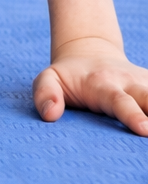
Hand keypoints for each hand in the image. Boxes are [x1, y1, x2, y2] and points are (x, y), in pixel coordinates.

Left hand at [35, 0, 147, 134]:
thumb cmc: (68, 77)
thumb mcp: (48, 79)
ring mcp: (147, 85)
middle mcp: (131, 83)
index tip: (145, 129)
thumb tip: (50, 115)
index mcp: (104, 84)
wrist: (90, 54)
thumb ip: (45, 94)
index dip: (133, 115)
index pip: (120, 102)